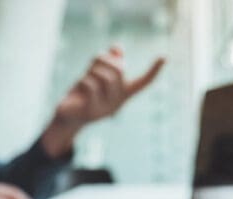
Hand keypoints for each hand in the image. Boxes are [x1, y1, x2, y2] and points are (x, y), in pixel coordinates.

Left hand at [41, 46, 165, 157]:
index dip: (153, 70)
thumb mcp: (96, 74)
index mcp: (123, 93)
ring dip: (92, 69)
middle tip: (94, 61)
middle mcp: (118, 102)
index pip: (143, 82)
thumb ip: (109, 60)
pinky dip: (83, 80)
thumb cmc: (84, 93)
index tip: (164, 57)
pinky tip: (79, 87)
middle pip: (119, 70)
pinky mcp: (92, 111)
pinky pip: (90, 85)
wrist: (68, 116)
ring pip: (105, 76)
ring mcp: (106, 109)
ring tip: (86, 75)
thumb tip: (118, 47)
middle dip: (105, 59)